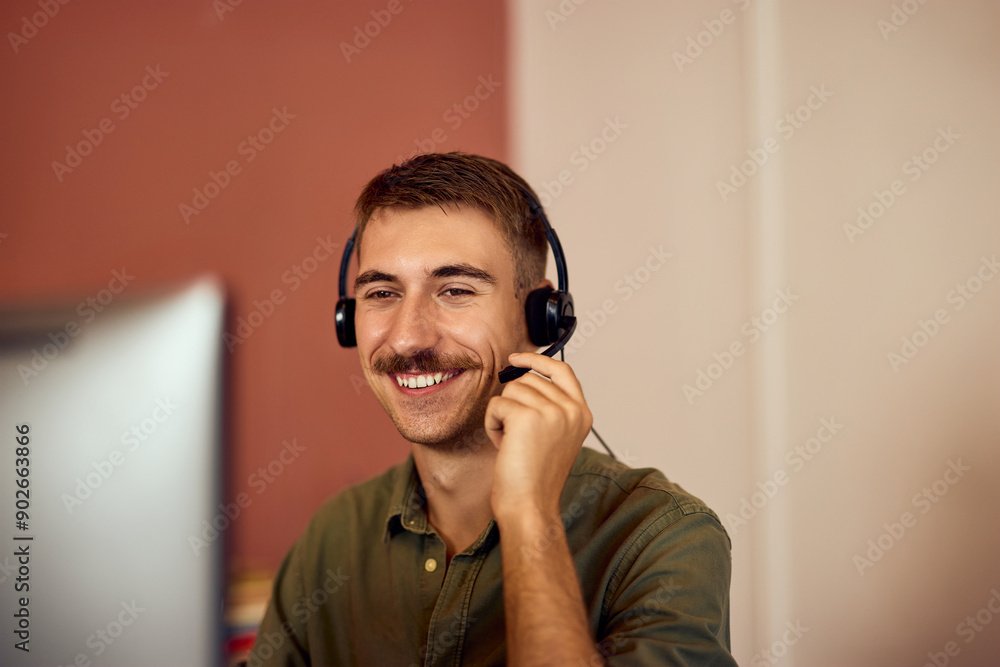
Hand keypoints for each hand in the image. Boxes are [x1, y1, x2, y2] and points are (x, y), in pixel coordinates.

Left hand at [485, 352, 592, 521]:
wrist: (531, 506)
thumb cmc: (536, 478)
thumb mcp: (555, 436)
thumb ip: (550, 407)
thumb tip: (523, 376)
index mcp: (581, 414)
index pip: (562, 371)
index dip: (538, 361)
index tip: (517, 358)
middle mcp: (571, 410)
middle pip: (528, 380)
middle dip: (514, 403)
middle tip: (518, 437)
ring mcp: (552, 411)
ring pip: (510, 390)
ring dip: (502, 416)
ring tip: (513, 444)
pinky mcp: (528, 417)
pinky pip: (496, 405)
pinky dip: (492, 424)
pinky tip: (503, 445)